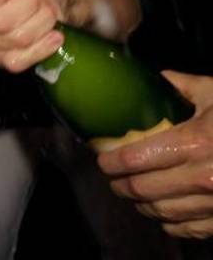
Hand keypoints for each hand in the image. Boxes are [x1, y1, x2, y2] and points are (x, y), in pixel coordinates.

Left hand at [98, 71, 212, 238]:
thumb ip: (187, 86)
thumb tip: (162, 77)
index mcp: (196, 142)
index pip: (135, 158)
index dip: (111, 162)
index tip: (102, 159)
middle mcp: (204, 177)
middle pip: (142, 189)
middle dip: (120, 185)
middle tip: (113, 178)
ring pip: (162, 212)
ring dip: (141, 204)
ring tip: (133, 193)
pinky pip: (189, 228)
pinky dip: (169, 222)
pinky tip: (162, 212)